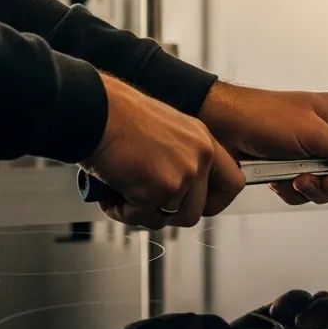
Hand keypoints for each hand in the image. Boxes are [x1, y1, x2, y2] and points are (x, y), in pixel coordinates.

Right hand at [82, 75, 244, 228]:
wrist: (94, 110)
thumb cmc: (115, 115)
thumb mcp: (162, 131)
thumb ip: (178, 157)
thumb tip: (174, 192)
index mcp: (202, 138)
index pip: (233, 182)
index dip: (214, 201)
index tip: (198, 205)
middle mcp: (199, 155)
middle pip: (198, 210)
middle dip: (169, 214)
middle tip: (147, 203)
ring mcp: (184, 173)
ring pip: (170, 218)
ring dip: (143, 213)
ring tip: (123, 194)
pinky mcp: (162, 188)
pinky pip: (143, 217)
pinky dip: (122, 211)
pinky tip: (111, 193)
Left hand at [198, 82, 327, 209]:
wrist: (221, 126)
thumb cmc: (261, 115)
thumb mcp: (311, 132)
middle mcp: (327, 136)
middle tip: (326, 181)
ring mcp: (309, 155)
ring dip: (314, 189)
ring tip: (297, 179)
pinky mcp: (291, 170)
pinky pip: (305, 193)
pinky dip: (294, 192)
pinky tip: (282, 181)